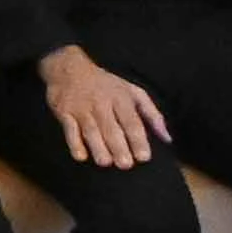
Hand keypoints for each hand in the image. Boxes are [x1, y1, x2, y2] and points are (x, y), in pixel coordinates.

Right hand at [40, 43, 165, 172]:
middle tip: (125, 164)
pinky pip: (70, 130)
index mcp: (121, 98)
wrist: (68, 68)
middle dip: (118, 147)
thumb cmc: (106, 84)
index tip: (143, 157)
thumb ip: (152, 114)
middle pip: (111, 128)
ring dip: (98, 147)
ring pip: (91, 130)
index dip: (138, 139)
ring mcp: (82, 108)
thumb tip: (167, 138)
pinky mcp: (64, 112)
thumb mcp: (133, 92)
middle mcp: (101, 103)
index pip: (131, 121)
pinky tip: (81, 156)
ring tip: (106, 162)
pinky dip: (74, 143)